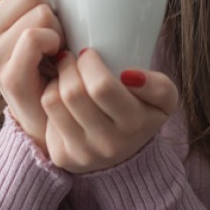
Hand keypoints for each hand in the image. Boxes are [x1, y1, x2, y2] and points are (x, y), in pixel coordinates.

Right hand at [0, 0, 63, 152]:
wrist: (48, 112)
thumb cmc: (46, 59)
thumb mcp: (37, 13)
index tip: (45, 6)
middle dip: (52, 7)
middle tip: (52, 33)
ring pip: (39, 11)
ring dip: (58, 28)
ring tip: (54, 47)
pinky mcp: (6, 74)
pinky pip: (36, 35)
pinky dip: (54, 41)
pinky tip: (54, 56)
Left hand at [41, 49, 178, 172]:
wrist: (127, 156)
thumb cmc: (142, 114)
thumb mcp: (164, 99)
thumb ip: (159, 85)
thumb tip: (130, 76)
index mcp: (134, 124)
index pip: (102, 87)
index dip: (89, 62)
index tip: (89, 53)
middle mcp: (108, 143)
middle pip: (73, 93)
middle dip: (69, 65)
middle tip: (74, 58)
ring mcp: (83, 153)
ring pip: (54, 101)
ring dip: (57, 78)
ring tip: (66, 72)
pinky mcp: (63, 156)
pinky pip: (46, 114)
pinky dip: (50, 95)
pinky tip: (61, 92)